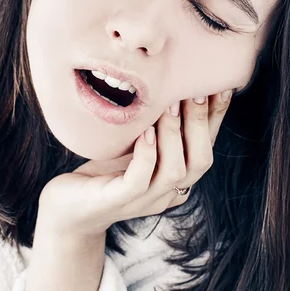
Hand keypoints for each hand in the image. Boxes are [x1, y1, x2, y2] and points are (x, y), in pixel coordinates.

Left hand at [37, 90, 232, 240]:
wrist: (67, 207)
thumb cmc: (104, 170)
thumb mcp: (136, 144)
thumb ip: (157, 126)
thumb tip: (173, 83)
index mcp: (176, 177)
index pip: (206, 146)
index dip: (217, 118)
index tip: (222, 87)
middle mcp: (166, 191)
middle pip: (201, 161)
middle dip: (201, 124)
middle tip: (194, 91)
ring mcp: (143, 200)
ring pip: (175, 171)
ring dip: (175, 134)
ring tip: (169, 105)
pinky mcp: (116, 201)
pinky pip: (139, 181)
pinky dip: (147, 155)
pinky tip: (145, 133)